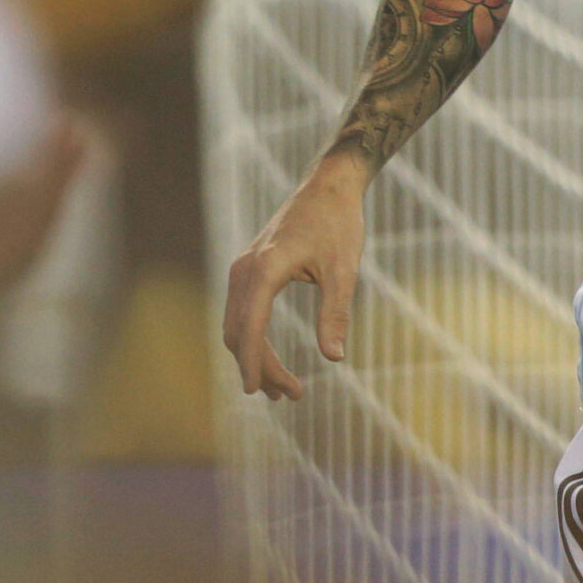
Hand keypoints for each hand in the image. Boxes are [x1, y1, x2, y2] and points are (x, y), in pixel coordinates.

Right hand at [223, 157, 365, 401]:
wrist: (329, 185)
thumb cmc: (339, 224)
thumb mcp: (344, 270)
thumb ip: (336, 313)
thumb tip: (334, 358)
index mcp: (266, 269)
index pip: (251, 327)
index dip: (254, 362)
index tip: (258, 390)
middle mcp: (245, 269)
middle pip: (241, 332)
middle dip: (260, 367)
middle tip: (290, 396)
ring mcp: (242, 268)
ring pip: (238, 324)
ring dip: (255, 357)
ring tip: (282, 388)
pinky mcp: (248, 268)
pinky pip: (242, 311)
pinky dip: (252, 338)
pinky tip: (269, 358)